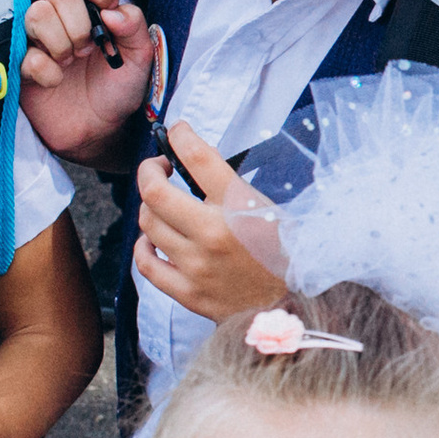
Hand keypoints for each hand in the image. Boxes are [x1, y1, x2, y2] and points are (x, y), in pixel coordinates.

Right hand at [21, 0, 154, 159]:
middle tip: (89, 49)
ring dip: (62, 42)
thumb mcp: (140, 57)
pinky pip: (26, 54)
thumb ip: (134, 26)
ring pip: (37, 14)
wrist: (101, 128)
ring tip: (72, 62)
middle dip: (80, 24)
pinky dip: (47, 69)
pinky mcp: (20, 64)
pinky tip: (56, 80)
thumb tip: (113, 11)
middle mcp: (60, 17)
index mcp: (89, 7)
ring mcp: (36, 40)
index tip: (108, 8)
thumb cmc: (118, 87)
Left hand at [135, 129, 286, 322]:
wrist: (295, 306)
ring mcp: (196, 266)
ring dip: (149, 206)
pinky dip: (143, 246)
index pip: (197, 156)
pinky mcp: (188, 293)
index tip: (177, 131)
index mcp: (239, 207)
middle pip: (155, 191)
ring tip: (162, 204)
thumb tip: (197, 159)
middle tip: (159, 168)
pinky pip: (146, 263)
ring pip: (148, 224)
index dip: (180, 135)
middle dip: (150, 170)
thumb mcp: (268, 208)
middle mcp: (212, 234)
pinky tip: (152, 239)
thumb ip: (231, 186)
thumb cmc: (286, 254)